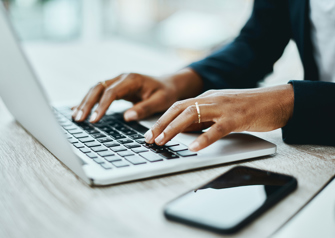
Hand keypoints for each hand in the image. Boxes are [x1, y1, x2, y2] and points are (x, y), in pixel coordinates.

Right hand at [72, 69, 202, 122]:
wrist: (169, 84)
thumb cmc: (166, 92)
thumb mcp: (160, 101)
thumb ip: (144, 108)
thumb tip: (127, 117)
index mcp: (132, 80)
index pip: (111, 92)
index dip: (101, 106)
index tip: (94, 120)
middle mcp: (122, 78)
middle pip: (98, 88)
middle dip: (87, 103)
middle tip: (79, 119)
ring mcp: (118, 82)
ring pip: (96, 89)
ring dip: (85, 102)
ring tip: (76, 117)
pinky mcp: (116, 87)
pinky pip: (99, 93)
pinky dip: (89, 101)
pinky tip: (79, 109)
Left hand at [145, 84, 293, 151]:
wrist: (276, 100)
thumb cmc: (249, 107)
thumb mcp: (221, 111)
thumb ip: (204, 118)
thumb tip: (184, 131)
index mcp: (206, 98)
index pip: (177, 106)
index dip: (161, 120)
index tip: (150, 133)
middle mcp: (211, 99)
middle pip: (179, 109)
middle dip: (161, 124)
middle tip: (149, 139)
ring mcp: (224, 107)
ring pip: (193, 115)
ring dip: (174, 129)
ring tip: (162, 141)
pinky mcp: (237, 117)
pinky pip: (217, 128)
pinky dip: (204, 138)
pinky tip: (194, 148)